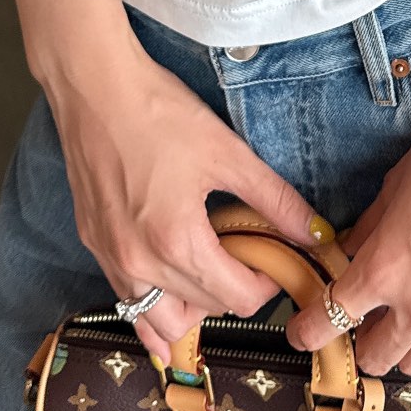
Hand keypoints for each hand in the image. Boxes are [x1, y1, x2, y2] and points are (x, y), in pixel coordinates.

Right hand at [44, 27, 320, 365]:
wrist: (94, 89)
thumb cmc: (159, 113)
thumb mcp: (227, 152)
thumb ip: (275, 199)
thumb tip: (316, 233)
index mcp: (177, 243)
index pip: (237, 300)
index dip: (268, 284)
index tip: (275, 257)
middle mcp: (139, 265)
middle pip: (204, 311)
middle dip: (234, 289)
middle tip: (247, 253)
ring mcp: (112, 260)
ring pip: (160, 321)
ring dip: (193, 309)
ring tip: (210, 267)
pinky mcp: (94, 247)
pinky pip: (129, 302)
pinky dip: (153, 306)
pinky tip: (170, 289)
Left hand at [284, 47, 410, 374]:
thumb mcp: (393, 188)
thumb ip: (366, 232)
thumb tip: (347, 255)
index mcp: (385, 269)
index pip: (330, 322)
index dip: (308, 332)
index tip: (304, 332)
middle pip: (376, 357)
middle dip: (362, 341)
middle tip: (365, 317)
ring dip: (406, 344)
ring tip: (409, 315)